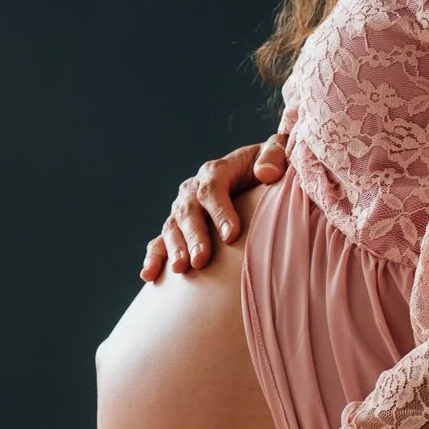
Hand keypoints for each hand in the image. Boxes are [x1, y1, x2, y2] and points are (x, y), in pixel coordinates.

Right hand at [141, 131, 289, 282]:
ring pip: (172, 227)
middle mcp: (194, 190)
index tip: (231, 235)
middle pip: (189, 211)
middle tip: (200, 260)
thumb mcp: (278, 153)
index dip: (220, 211)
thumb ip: (275, 156)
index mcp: (217, 171)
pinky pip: (160, 242)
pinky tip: (150, 275)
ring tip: (181, 269)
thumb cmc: (270, 168)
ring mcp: (183, 210)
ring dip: (174, 248)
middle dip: (194, 236)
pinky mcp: (178, 230)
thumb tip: (266, 173)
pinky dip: (154, 257)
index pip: (213, 189)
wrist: (256, 177)